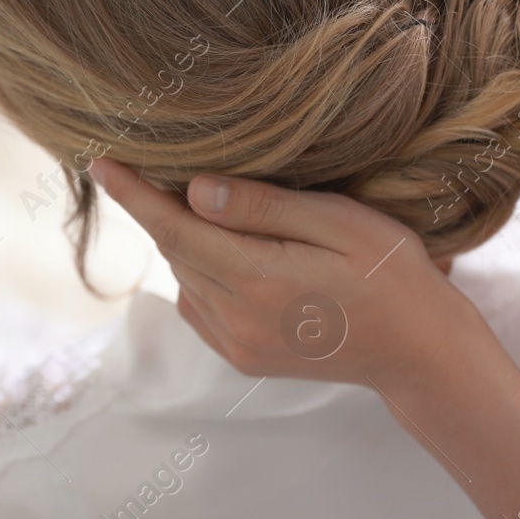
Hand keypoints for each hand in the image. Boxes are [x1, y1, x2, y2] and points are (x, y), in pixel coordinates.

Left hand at [91, 159, 487, 393]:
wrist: (420, 353)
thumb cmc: (392, 275)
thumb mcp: (342, 224)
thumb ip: (266, 208)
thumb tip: (194, 191)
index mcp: (259, 282)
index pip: (175, 229)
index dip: (133, 194)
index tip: (98, 161)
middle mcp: (236, 320)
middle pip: (176, 250)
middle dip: (162, 206)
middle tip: (165, 161)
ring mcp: (236, 344)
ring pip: (185, 275)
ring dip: (187, 238)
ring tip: (210, 204)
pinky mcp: (240, 357)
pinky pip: (199, 302)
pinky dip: (202, 269)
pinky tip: (235, 250)